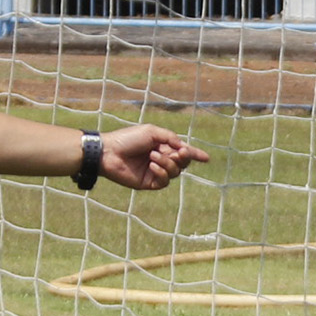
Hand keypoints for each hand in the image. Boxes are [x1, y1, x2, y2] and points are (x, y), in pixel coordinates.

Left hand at [97, 124, 211, 190]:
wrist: (109, 152)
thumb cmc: (128, 138)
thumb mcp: (152, 132)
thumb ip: (170, 138)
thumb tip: (184, 148)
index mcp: (162, 146)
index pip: (183, 151)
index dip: (195, 154)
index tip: (206, 158)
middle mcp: (161, 159)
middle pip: (183, 163)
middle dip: (183, 157)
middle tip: (177, 152)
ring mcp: (155, 172)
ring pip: (175, 172)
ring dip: (167, 163)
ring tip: (153, 156)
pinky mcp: (149, 183)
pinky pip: (164, 181)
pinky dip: (161, 172)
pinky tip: (152, 166)